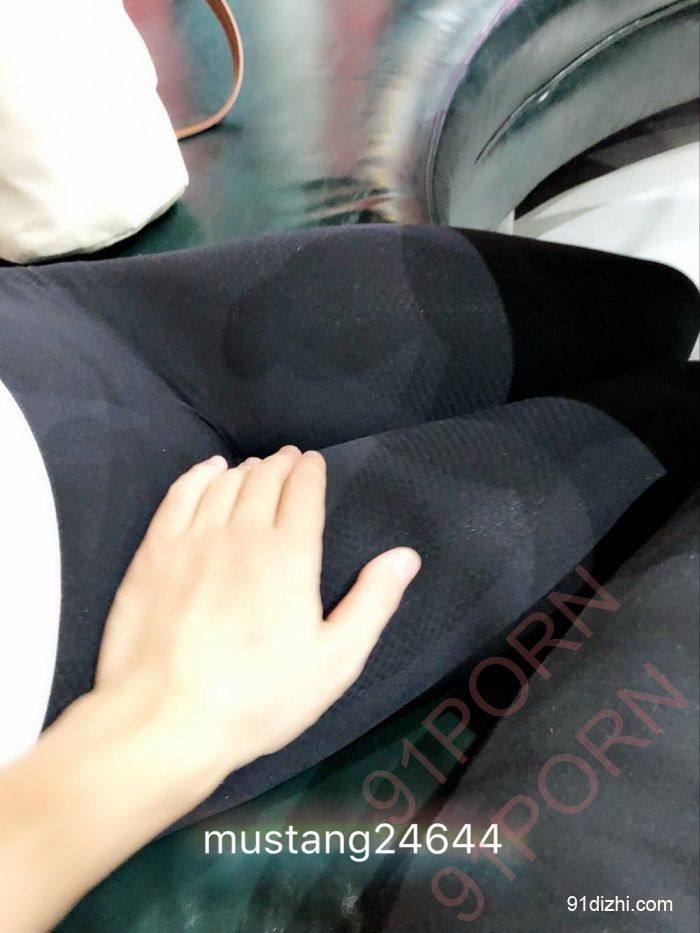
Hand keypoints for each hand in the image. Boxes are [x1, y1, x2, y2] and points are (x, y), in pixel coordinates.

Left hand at [96, 446, 420, 781]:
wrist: (166, 719)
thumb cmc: (260, 698)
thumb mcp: (335, 661)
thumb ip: (373, 602)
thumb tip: (405, 556)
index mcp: (290, 555)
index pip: (303, 492)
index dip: (311, 471)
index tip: (314, 463)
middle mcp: (242, 533)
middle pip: (264, 480)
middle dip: (281, 465)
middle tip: (289, 461)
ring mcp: (194, 538)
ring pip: (225, 483)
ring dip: (246, 469)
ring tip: (256, 468)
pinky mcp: (155, 551)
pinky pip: (180, 494)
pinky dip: (199, 475)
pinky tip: (209, 471)